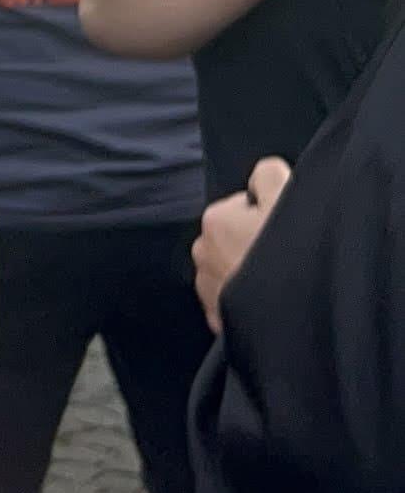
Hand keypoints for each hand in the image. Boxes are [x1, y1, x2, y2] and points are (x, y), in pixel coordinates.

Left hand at [193, 157, 292, 326]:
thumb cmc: (291, 258)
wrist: (290, 318)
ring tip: (279, 282)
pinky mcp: (218, 320)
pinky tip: (270, 302)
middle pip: (237, 238)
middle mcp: (203, 253)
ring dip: (252, 273)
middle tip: (285, 257)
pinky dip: (249, 300)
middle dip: (257, 245)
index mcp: (215, 220)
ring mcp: (208, 289)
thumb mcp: (285, 194)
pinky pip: (235, 301)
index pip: (244, 205)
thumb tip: (261, 174)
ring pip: (235, 269)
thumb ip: (268, 172)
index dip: (269, 214)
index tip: (284, 228)